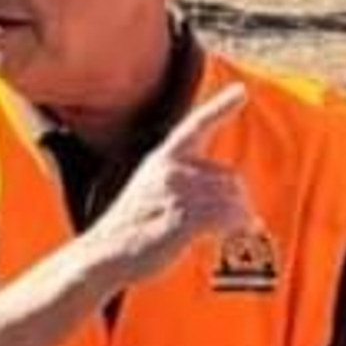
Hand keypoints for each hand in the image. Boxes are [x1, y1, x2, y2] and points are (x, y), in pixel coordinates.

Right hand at [82, 84, 256, 292]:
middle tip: (238, 223)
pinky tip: (226, 239)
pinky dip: (236, 229)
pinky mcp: (184, 216)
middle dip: (238, 201)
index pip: (195, 126)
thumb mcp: (151, 194)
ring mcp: (177, 191)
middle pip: (229, 176)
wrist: (104, 254)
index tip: (241, 91)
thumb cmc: (130, 230)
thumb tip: (230, 201)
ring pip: (232, 198)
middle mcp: (170, 169)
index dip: (220, 108)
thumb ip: (183, 185)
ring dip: (239, 219)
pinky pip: (228, 217)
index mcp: (161, 158)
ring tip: (232, 234)